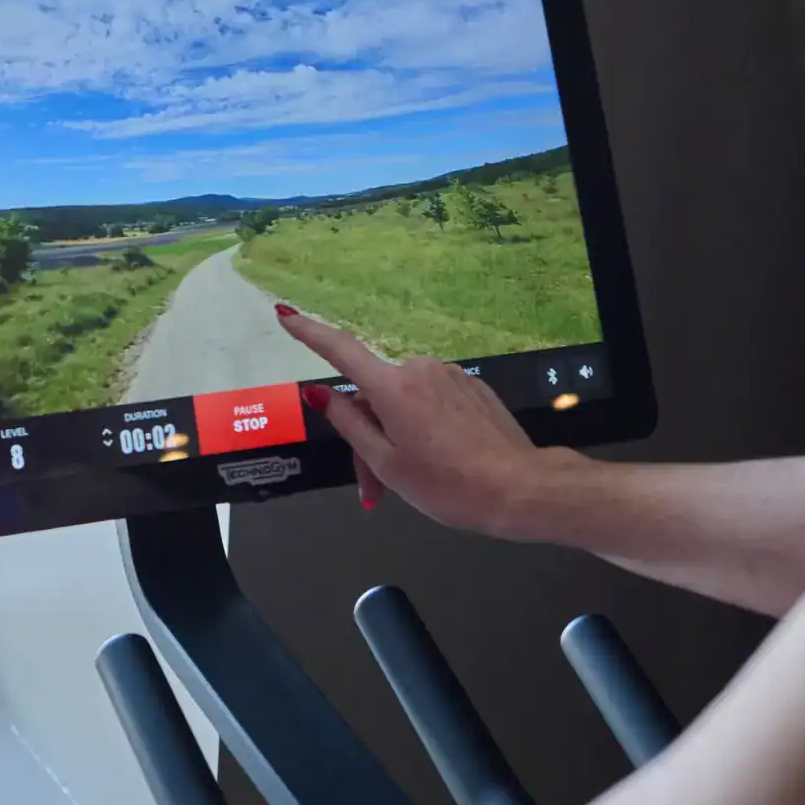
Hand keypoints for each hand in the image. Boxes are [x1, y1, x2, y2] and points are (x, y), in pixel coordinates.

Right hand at [277, 305, 577, 532]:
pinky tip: (441, 462)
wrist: (518, 488)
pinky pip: (434, 403)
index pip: (340, 351)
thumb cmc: (447, 485)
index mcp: (392, 388)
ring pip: (405, 402)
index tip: (285, 313)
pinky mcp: (473, 386)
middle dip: (368, 437)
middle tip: (375, 491)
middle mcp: (419, 369)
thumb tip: (320, 392)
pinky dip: (425, 428)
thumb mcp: (387, 463)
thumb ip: (350, 424)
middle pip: (375, 396)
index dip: (308, 332)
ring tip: (410, 481)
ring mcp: (450, 375)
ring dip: (397, 435)